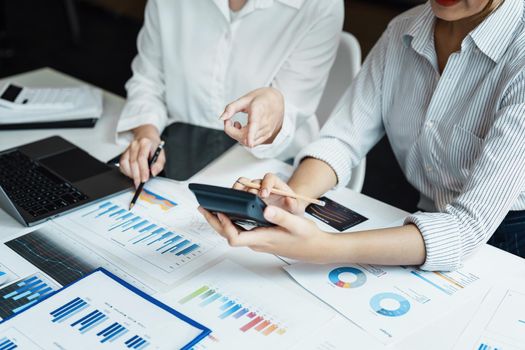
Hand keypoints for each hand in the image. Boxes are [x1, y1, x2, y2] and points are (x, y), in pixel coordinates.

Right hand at [119, 124, 165, 187]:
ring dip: (131, 174)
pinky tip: (132, 175)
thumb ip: (159, 164)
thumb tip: (153, 172)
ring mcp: (128, 148)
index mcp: (145, 143)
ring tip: (137, 180)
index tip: (145, 179)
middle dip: (136, 175)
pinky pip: (122, 164)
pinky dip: (126, 172)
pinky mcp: (124, 153)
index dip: (143, 170)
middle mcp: (135, 145)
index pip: (142, 158)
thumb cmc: (154, 146)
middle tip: (139, 184)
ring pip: (126, 164)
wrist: (146, 136)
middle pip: (133, 162)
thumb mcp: (161, 154)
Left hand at [198, 205, 334, 262]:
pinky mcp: (260, 237)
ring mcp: (258, 241)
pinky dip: (231, 221)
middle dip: (214, 222)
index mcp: (263, 239)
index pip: (235, 237)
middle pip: (228, 235)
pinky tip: (229, 212)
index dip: (225, 226)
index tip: (221, 212)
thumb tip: (266, 209)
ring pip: (232, 233)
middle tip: (202, 208)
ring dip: (220, 222)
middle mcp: (257, 242)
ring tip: (210, 208)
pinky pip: (240, 230)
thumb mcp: (297, 224)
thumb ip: (281, 217)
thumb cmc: (307, 237)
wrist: (316, 248)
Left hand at [221, 87, 283, 147]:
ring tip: (238, 123)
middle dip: (232, 131)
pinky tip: (244, 129)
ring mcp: (267, 131)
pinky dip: (244, 138)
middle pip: (245, 137)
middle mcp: (264, 123)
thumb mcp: (244, 99)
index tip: (249, 143)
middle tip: (229, 120)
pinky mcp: (267, 137)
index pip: (255, 125)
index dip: (251, 135)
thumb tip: (222, 118)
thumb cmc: (261, 99)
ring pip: (247, 142)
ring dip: (238, 135)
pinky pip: (252, 143)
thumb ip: (231, 108)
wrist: (276, 101)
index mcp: (259, 111)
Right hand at [233, 173, 306, 214]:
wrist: (286, 212)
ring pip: (243, 184)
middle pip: (253, 180)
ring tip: (238, 199)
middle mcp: (263, 184)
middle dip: (251, 189)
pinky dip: (235, 196)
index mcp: (275, 184)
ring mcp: (254, 189)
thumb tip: (289, 200)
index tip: (264, 194)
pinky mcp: (247, 196)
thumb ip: (293, 203)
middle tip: (250, 198)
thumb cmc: (291, 208)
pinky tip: (234, 204)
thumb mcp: (296, 207)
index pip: (269, 178)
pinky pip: (238, 192)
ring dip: (239, 190)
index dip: (266, 184)